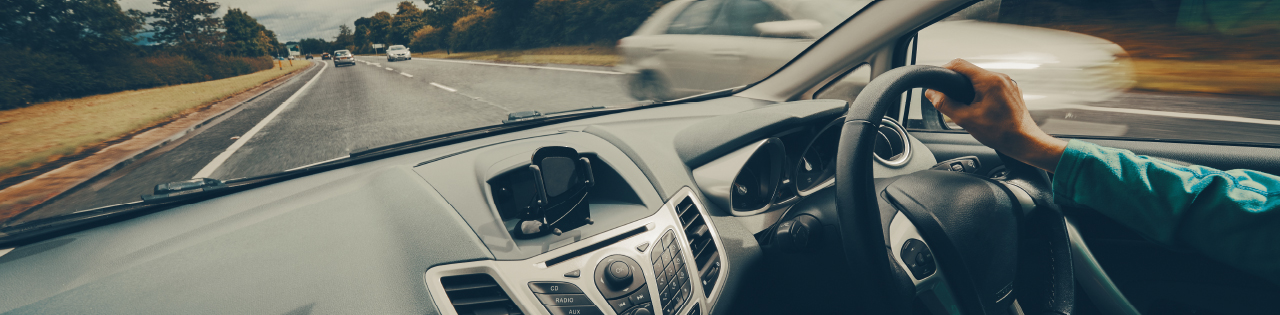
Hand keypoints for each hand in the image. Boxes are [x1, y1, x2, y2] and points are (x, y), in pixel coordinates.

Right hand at [925, 59, 1067, 171]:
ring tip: (966, 106)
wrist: (1025, 142)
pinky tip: (981, 109)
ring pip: (982, 79)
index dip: (944, 70)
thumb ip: (945, 105)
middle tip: (949, 98)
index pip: (960, 64)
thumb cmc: (1001, 132)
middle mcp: (1001, 78)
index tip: (937, 81)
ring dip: (970, 89)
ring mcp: (1008, 84)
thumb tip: (932, 94)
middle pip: (971, 71)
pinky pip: (992, 86)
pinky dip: (982, 93)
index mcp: (989, 81)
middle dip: (957, 83)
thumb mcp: (966, 120)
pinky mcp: (1012, 91)